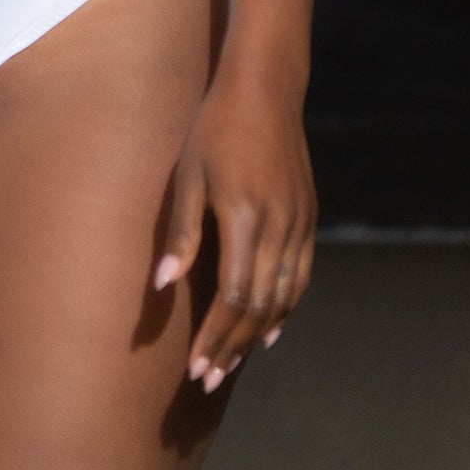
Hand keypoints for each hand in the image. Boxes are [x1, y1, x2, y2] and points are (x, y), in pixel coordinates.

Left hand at [152, 66, 316, 391]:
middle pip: (260, 306)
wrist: (265, 90)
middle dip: (233, 347)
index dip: (215, 337)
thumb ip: (180, 233)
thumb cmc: (214, 128)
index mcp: (245, 217)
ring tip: (232, 362)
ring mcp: (299, 223)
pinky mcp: (308, 217)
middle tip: (208, 379)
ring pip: (284, 297)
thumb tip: (161, 286)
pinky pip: (301, 276)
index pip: (232, 297)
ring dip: (257, 334)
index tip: (196, 368)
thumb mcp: (187, 174)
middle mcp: (279, 226)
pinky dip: (286, 308)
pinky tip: (270, 329)